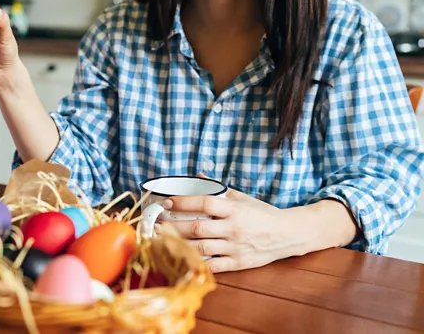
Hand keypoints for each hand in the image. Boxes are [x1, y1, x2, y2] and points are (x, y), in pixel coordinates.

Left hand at [165, 187, 291, 272]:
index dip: (184, 202)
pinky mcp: (238, 263)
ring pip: (201, 248)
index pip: (205, 203)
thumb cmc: (263, 214)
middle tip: (156, 224)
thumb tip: (199, 177)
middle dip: (173, 226)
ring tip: (161, 240)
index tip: (167, 202)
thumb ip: (220, 190)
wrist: (288, 234)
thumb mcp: (243, 198)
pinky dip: (196, 262)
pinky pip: (213, 265)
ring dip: (178, 244)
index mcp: (234, 210)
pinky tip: (180, 258)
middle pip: (197, 227)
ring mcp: (235, 247)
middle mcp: (233, 228)